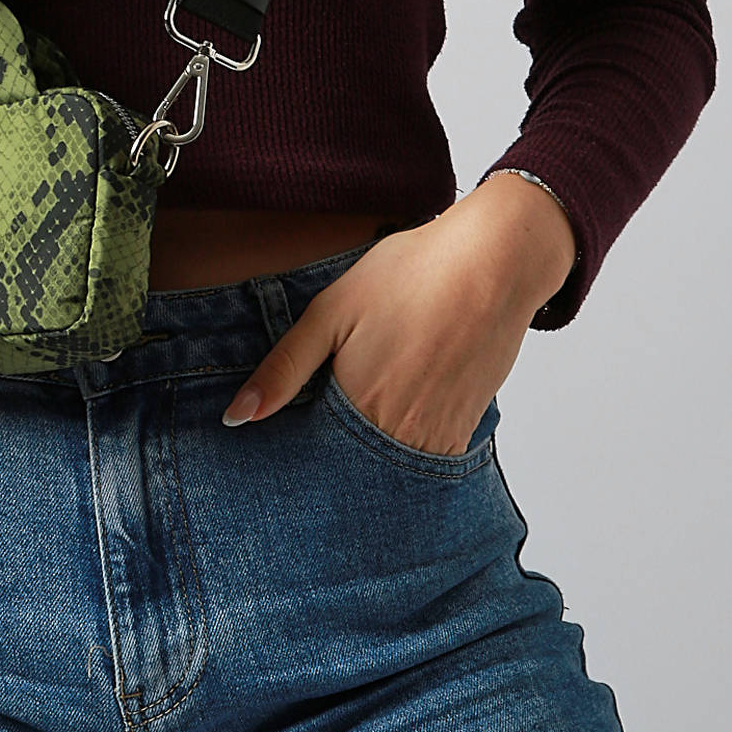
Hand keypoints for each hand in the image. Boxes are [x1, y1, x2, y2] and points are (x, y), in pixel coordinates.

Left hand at [219, 182, 575, 452]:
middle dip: (333, 459)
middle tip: (331, 419)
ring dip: (370, 453)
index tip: (285, 443)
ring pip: (389, 467)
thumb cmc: (410, 276)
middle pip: (352, 470)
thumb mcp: (330, 311)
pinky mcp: (466, 428)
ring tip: (367, 408)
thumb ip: (284, 368)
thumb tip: (236, 418)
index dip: (295, 453)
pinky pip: (425, 454)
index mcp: (357, 409)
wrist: (495, 261)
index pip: (312, 460)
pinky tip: (400, 398)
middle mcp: (399, 437)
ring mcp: (437, 437)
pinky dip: (405, 442)